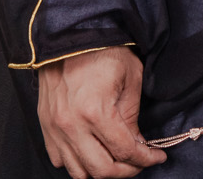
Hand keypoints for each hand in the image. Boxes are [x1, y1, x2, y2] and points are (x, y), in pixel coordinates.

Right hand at [36, 47, 165, 177]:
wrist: (71, 37)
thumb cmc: (104, 52)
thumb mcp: (131, 79)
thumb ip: (132, 117)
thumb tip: (137, 144)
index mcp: (95, 112)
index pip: (124, 151)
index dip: (145, 158)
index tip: (157, 157)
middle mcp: (71, 126)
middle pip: (101, 170)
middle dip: (126, 171)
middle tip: (139, 162)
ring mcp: (55, 129)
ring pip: (78, 172)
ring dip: (101, 171)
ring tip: (117, 159)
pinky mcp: (46, 127)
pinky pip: (60, 160)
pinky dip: (77, 162)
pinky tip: (92, 151)